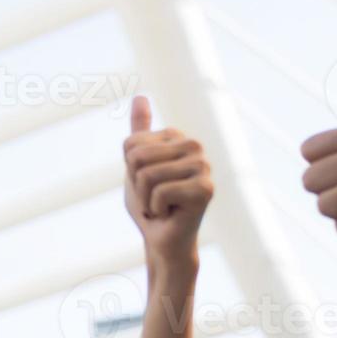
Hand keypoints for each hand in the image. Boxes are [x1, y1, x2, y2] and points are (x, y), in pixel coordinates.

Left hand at [122, 96, 213, 269]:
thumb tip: (140, 96)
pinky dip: (156, 209)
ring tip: (161, 206)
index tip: (146, 185)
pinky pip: (159, 192)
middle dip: (137, 186)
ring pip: (147, 175)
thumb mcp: (136, 167)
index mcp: (177, 137)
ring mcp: (203, 166)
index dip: (130, 171)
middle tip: (154, 198)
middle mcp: (194, 146)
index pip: (131, 144)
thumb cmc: (150, 206)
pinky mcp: (206, 189)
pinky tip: (171, 214)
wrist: (162, 241)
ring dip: (146, 199)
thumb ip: (139, 133)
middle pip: (137, 157)